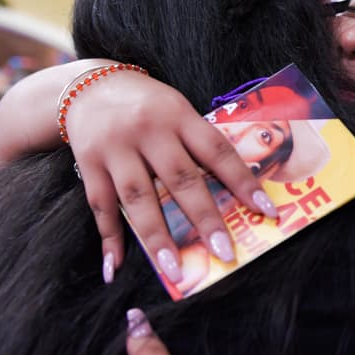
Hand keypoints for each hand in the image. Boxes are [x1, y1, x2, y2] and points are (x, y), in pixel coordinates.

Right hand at [62, 70, 278, 280]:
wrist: (89, 84)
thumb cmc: (147, 105)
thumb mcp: (177, 111)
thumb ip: (197, 144)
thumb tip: (232, 192)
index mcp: (178, 115)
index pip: (218, 152)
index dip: (244, 182)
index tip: (266, 212)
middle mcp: (148, 130)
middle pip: (181, 179)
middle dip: (205, 220)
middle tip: (225, 253)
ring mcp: (115, 147)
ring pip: (139, 197)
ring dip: (157, 238)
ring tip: (174, 270)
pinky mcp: (88, 162)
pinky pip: (101, 204)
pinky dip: (109, 237)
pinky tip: (117, 266)